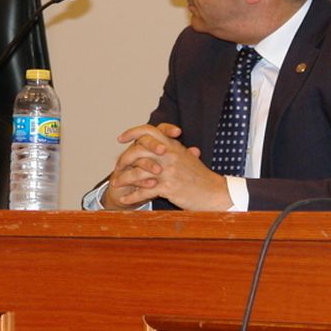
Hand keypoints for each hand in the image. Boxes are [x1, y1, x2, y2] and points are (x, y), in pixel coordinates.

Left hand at [101, 122, 231, 211]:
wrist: (215, 193)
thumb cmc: (201, 177)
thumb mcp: (188, 158)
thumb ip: (173, 150)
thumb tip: (161, 145)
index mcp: (173, 146)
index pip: (149, 130)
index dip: (132, 132)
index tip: (120, 138)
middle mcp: (169, 155)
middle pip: (138, 150)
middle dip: (123, 159)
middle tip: (117, 167)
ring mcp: (168, 171)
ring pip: (137, 172)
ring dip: (123, 179)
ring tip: (115, 185)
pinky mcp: (168, 187)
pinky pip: (144, 191)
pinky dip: (132, 197)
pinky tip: (124, 200)